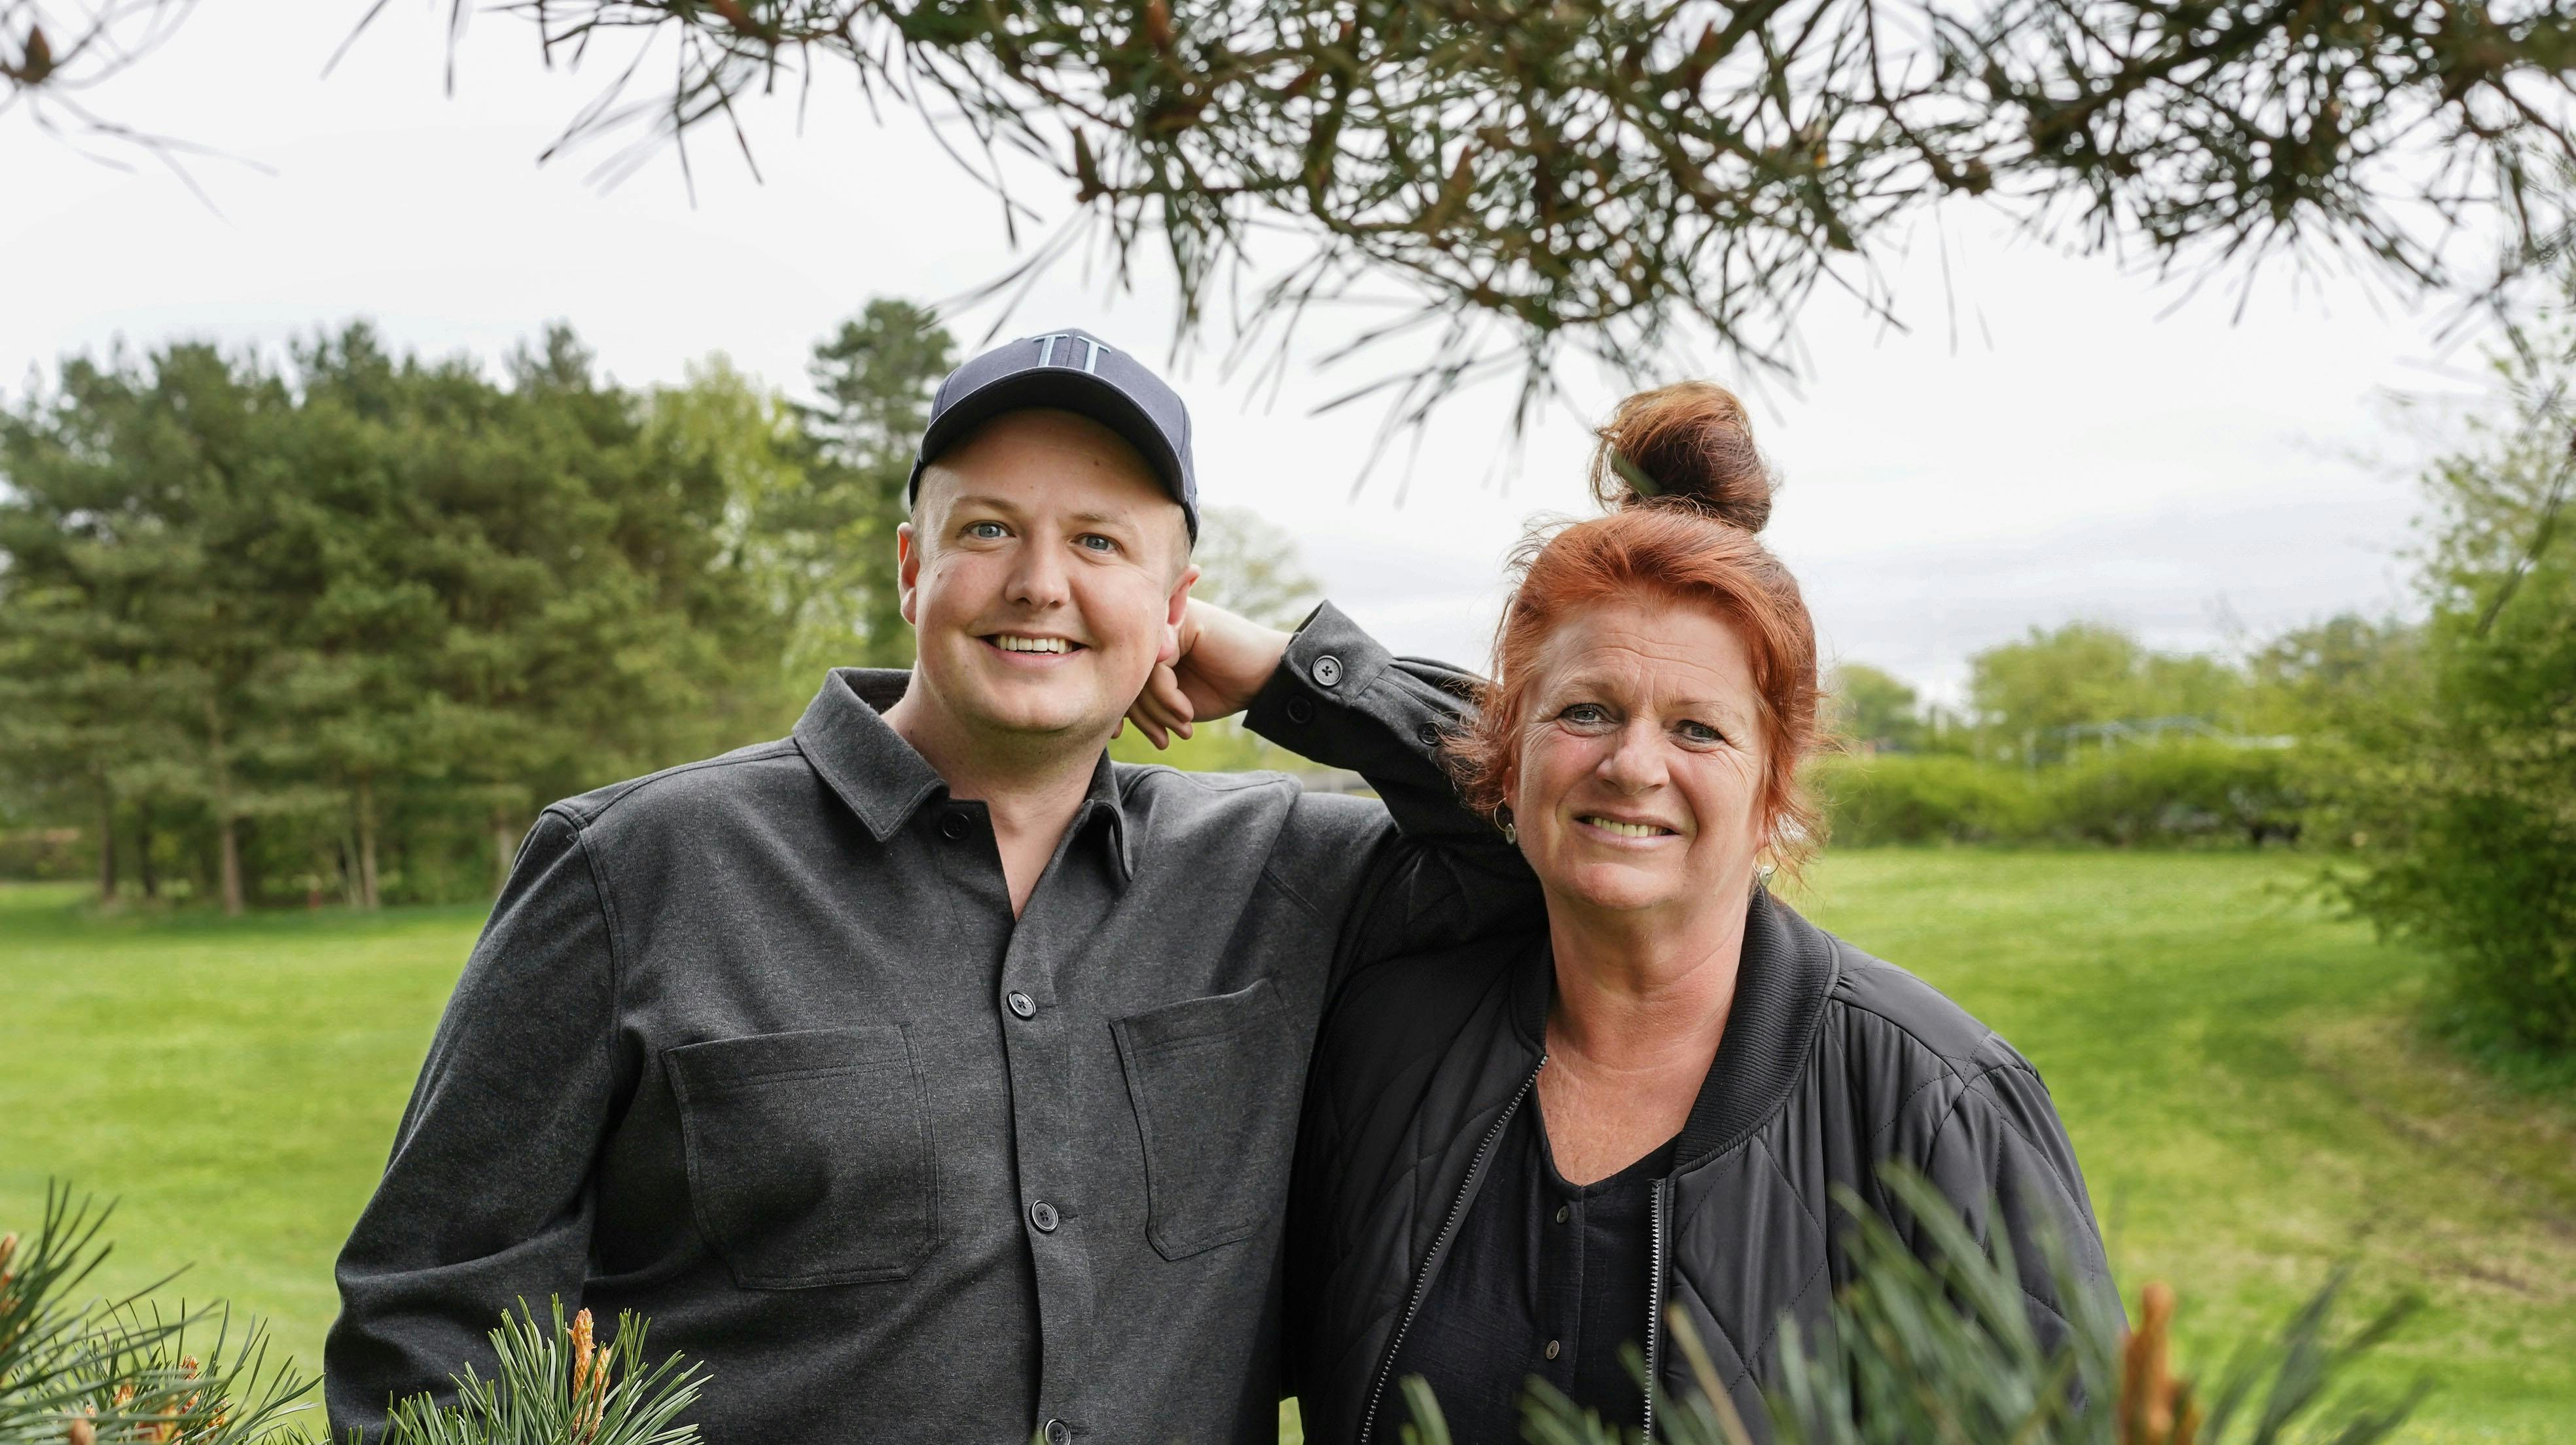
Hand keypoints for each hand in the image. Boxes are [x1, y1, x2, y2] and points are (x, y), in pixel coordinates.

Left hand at [1121, 599, 1293, 749]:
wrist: (1268, 678)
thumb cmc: (1223, 688)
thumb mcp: (1174, 700)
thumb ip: (1142, 699)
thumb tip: (1106, 716)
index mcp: (1148, 641)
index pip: (1116, 673)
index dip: (1116, 707)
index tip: (1118, 736)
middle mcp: (1154, 626)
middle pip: (1124, 673)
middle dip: (1141, 715)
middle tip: (1162, 738)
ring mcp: (1167, 619)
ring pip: (1138, 672)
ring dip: (1159, 710)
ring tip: (1181, 726)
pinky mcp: (1183, 621)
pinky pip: (1156, 667)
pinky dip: (1169, 698)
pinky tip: (1187, 713)